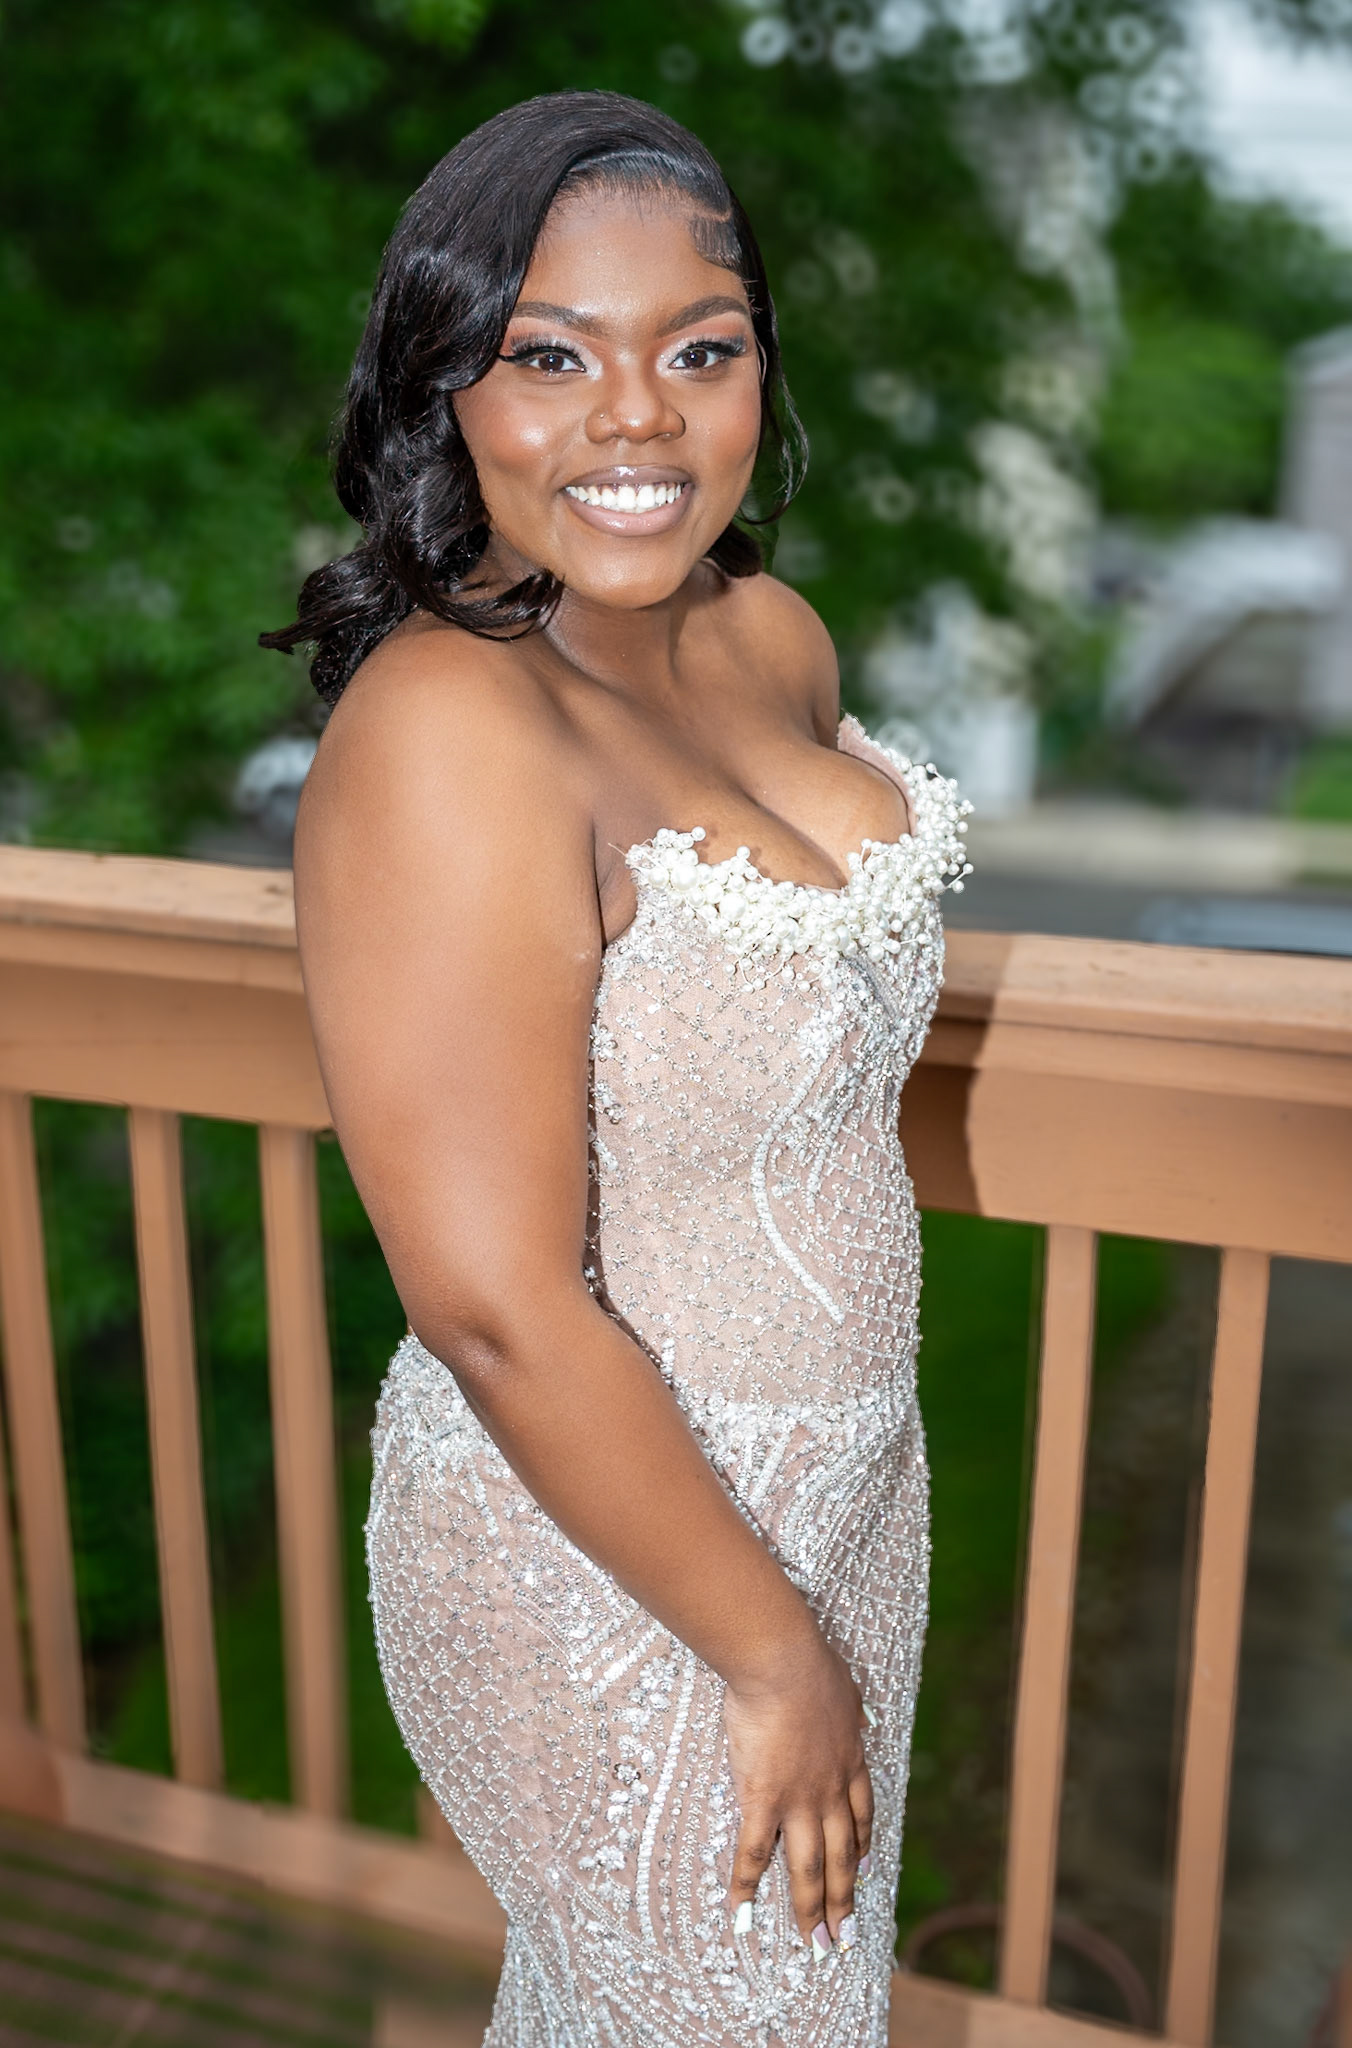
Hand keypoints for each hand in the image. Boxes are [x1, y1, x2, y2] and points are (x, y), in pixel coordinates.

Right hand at [723, 1631, 873, 1957]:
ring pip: (808, 1867)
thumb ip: (851, 1708)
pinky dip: (745, 1887)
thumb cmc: (812, 1664)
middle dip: (844, 1899)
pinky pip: (753, 1853)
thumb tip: (859, 1713)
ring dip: (812, 1908)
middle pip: (841, 1856)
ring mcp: (797, 1800)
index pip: (860, 1816)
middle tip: (845, 1935)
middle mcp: (829, 1791)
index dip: (862, 1847)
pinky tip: (741, 1915)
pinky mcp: (761, 1799)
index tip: (865, 1872)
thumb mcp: (846, 1688)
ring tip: (814, 1943)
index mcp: (849, 1763)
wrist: (784, 1663)